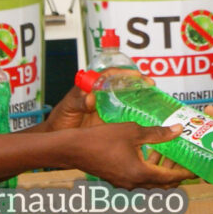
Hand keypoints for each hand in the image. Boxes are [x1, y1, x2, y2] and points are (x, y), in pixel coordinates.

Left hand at [37, 70, 154, 132]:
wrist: (57, 140)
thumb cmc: (60, 120)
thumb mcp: (68, 108)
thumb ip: (78, 102)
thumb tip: (90, 97)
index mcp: (91, 88)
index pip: (109, 75)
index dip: (123, 73)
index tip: (136, 74)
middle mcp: (102, 96)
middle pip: (122, 85)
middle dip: (137, 83)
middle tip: (151, 84)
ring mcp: (107, 109)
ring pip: (126, 99)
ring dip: (139, 97)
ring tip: (154, 98)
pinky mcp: (109, 122)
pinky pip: (125, 116)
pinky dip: (135, 115)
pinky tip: (146, 118)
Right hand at [70, 122, 191, 188]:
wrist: (73, 149)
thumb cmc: (102, 139)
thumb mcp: (132, 132)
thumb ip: (157, 133)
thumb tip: (178, 130)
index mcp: (141, 174)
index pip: (171, 178)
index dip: (186, 173)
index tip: (198, 169)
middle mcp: (135, 184)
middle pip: (163, 184)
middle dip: (177, 173)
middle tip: (187, 161)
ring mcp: (125, 184)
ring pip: (151, 182)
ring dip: (162, 172)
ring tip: (171, 156)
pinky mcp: (118, 180)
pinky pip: (140, 179)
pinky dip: (149, 170)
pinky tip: (149, 155)